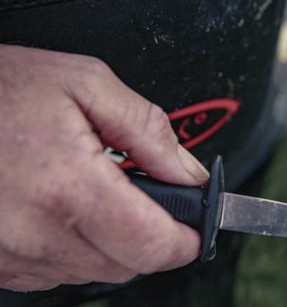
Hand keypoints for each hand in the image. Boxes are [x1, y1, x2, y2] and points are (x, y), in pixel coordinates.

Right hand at [0, 45, 208, 290]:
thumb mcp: (85, 84)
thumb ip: (148, 132)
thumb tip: (190, 175)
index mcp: (68, 187)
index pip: (152, 244)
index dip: (186, 238)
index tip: (197, 223)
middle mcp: (35, 233)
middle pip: (128, 265)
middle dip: (151, 235)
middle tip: (145, 194)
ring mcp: (8, 256)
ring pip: (92, 271)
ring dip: (109, 240)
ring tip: (91, 191)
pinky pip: (53, 273)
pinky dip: (71, 247)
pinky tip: (59, 208)